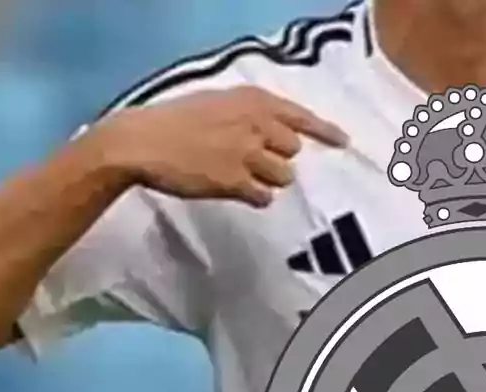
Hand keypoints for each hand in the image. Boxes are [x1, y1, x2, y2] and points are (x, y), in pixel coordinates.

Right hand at [88, 86, 347, 208]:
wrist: (141, 142)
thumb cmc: (176, 122)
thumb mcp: (217, 103)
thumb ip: (250, 115)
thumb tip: (280, 134)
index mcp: (252, 101)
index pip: (301, 116)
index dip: (326, 132)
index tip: (344, 143)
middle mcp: (256, 124)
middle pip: (293, 152)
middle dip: (277, 158)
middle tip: (249, 159)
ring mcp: (247, 153)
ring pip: (282, 177)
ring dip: (266, 180)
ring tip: (235, 173)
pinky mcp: (236, 181)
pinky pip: (264, 197)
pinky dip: (253, 196)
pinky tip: (231, 188)